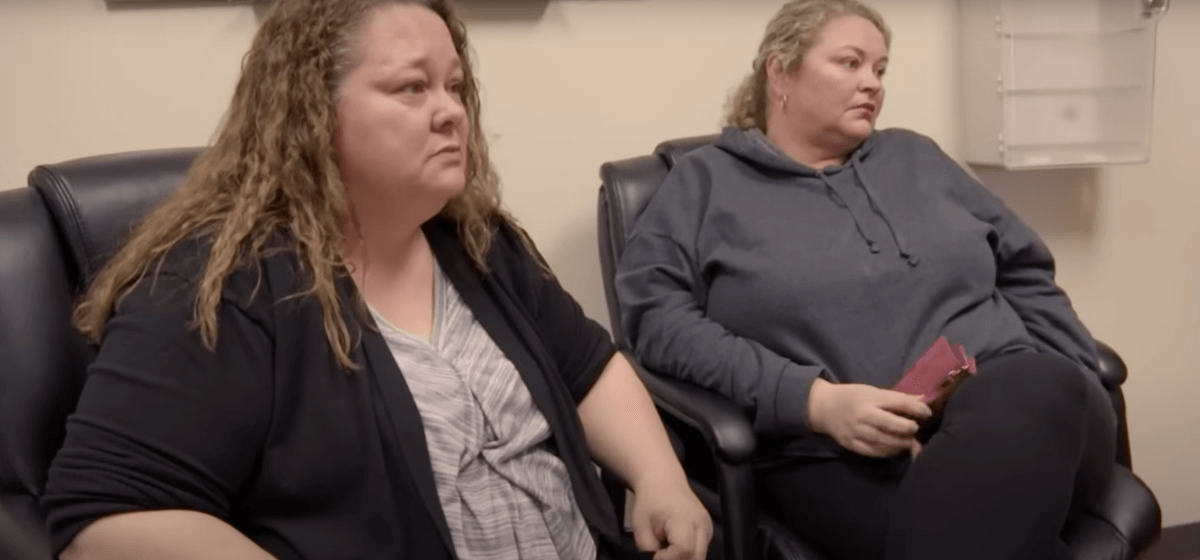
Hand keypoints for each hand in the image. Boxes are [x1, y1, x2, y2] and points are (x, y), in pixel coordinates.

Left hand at [629, 476, 712, 559]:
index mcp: (684, 518)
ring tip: (667, 548)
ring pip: (699, 557)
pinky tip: (675, 544)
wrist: (663, 481)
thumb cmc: (651, 500)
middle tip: (661, 554)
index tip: (655, 554)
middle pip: (696, 558)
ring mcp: (707, 528)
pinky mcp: (708, 532)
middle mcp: (702, 524)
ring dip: (683, 558)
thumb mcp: (640, 524)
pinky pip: (699, 551)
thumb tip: (655, 559)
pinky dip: (687, 554)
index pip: (684, 550)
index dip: (668, 559)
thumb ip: (647, 548)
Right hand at [807, 378, 932, 457]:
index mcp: (869, 397)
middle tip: (915, 430)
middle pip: (890, 424)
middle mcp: (862, 414)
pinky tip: (895, 450)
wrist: (823, 407)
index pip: (897, 402)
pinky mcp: (851, 444)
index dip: (915, 409)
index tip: (926, 413)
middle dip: (907, 428)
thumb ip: (897, 398)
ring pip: (883, 441)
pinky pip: (872, 452)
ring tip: (910, 443)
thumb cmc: (852, 397)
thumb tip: (922, 400)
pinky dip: (887, 452)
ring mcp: (855, 431)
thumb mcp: (872, 391)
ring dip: (900, 444)